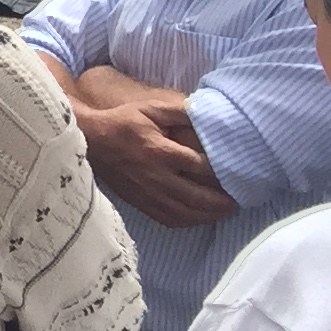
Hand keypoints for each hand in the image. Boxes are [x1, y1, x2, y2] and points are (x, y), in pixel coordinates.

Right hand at [79, 97, 234, 227]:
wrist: (90, 139)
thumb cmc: (122, 121)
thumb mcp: (150, 108)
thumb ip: (180, 111)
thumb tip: (206, 113)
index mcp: (160, 152)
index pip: (200, 167)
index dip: (222, 172)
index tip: (238, 173)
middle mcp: (156, 177)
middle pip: (198, 197)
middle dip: (223, 202)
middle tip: (240, 199)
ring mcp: (148, 193)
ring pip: (186, 213)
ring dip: (210, 215)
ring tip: (226, 211)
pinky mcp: (140, 202)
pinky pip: (170, 219)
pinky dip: (189, 221)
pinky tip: (199, 217)